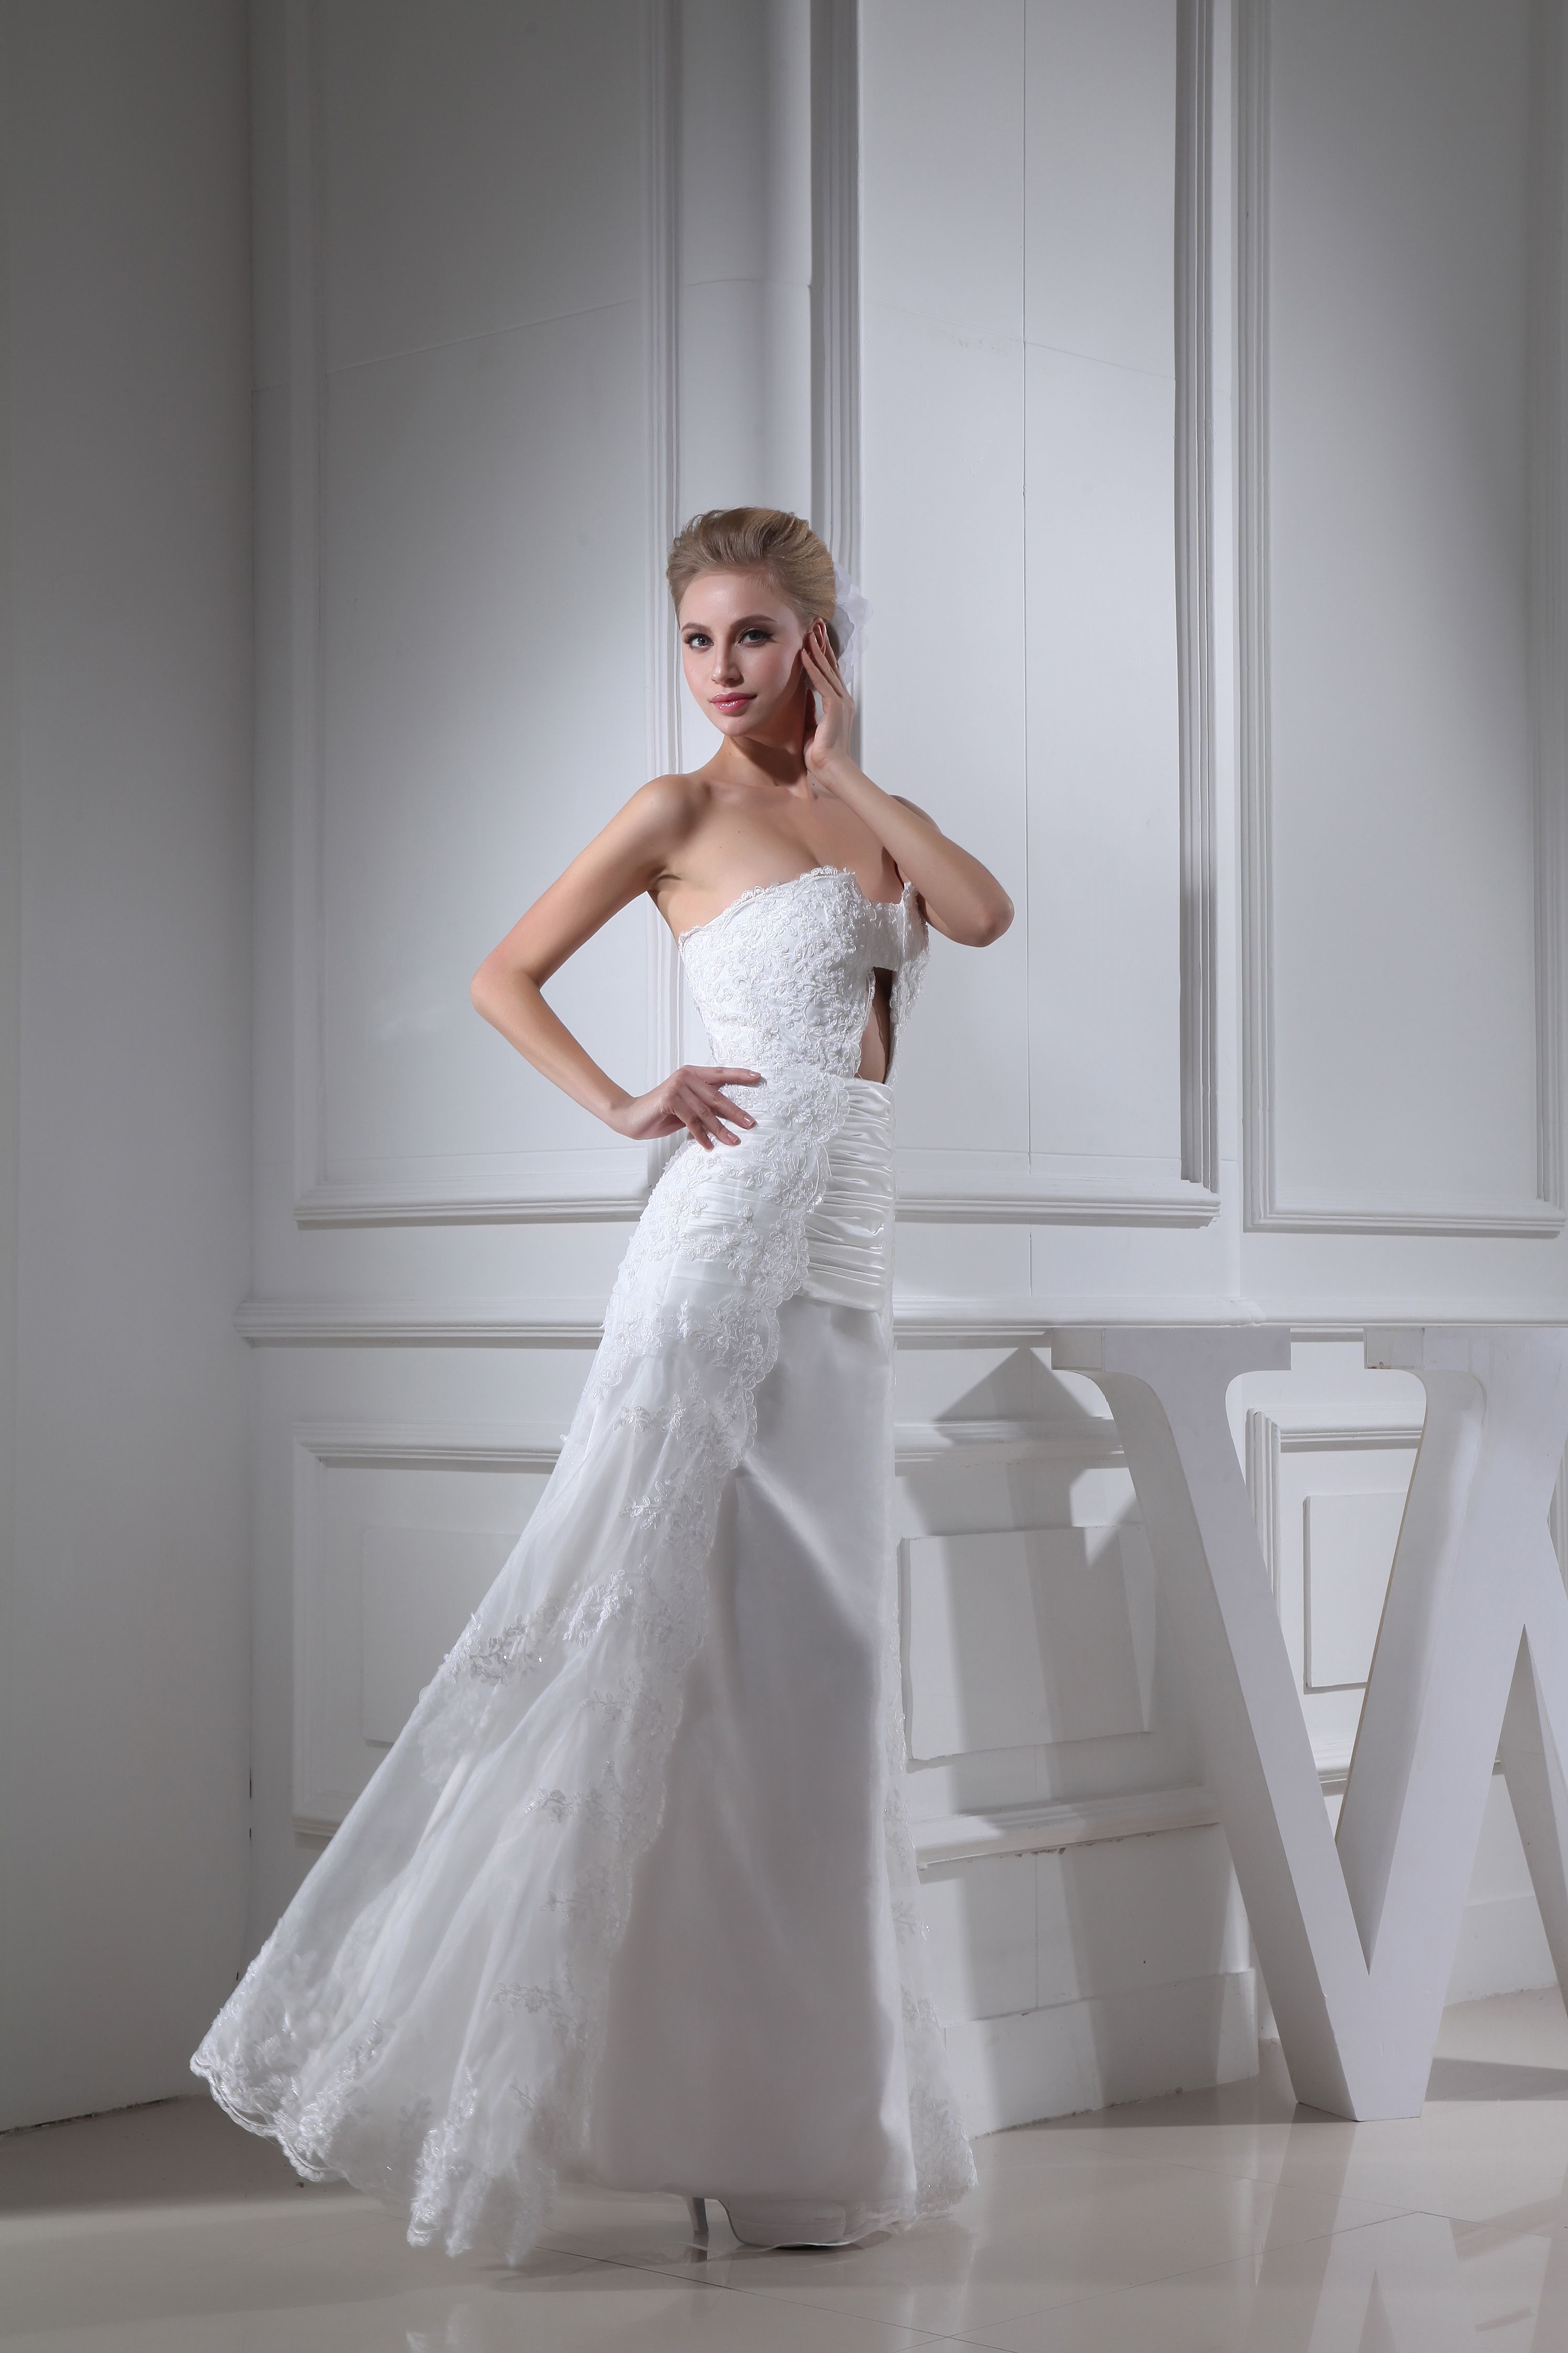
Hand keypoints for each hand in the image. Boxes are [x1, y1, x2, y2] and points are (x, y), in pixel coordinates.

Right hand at [606, 1065, 762, 1150]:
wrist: (630, 1117)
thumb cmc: (660, 1113)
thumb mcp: (687, 1108)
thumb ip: (704, 1106)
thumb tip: (730, 1116)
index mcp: (692, 1074)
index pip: (720, 1074)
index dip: (739, 1075)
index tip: (758, 1077)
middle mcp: (686, 1077)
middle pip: (717, 1096)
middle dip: (735, 1112)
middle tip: (751, 1124)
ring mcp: (677, 1087)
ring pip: (706, 1111)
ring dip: (721, 1129)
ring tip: (734, 1141)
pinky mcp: (669, 1100)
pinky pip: (691, 1121)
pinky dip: (701, 1136)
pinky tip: (708, 1146)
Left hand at [801, 617, 854, 788]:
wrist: (831, 769)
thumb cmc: (821, 754)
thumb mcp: (812, 725)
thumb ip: (810, 708)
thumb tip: (804, 696)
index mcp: (839, 703)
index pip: (830, 672)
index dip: (823, 653)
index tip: (815, 637)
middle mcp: (843, 699)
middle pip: (832, 665)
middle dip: (823, 643)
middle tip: (816, 624)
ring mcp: (841, 702)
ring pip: (827, 669)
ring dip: (818, 649)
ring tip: (810, 631)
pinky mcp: (834, 707)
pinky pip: (821, 682)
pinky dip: (812, 667)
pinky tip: (804, 653)